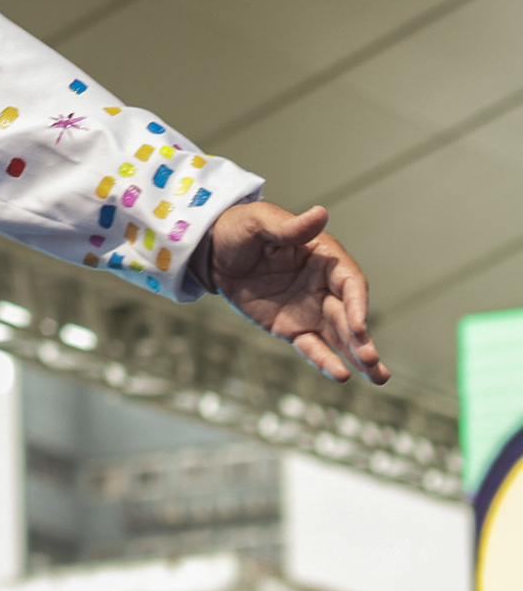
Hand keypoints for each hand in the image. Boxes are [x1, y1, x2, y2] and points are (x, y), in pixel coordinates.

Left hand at [207, 202, 388, 383]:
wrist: (211, 252)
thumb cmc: (239, 229)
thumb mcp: (260, 222)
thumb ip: (291, 227)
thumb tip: (321, 213)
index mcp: (324, 257)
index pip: (350, 282)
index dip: (357, 304)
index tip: (358, 326)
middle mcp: (324, 286)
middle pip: (349, 315)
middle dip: (363, 338)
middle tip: (373, 360)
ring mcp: (310, 309)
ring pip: (339, 336)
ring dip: (358, 356)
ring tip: (379, 377)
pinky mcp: (292, 328)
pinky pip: (312, 346)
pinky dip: (325, 360)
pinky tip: (340, 375)